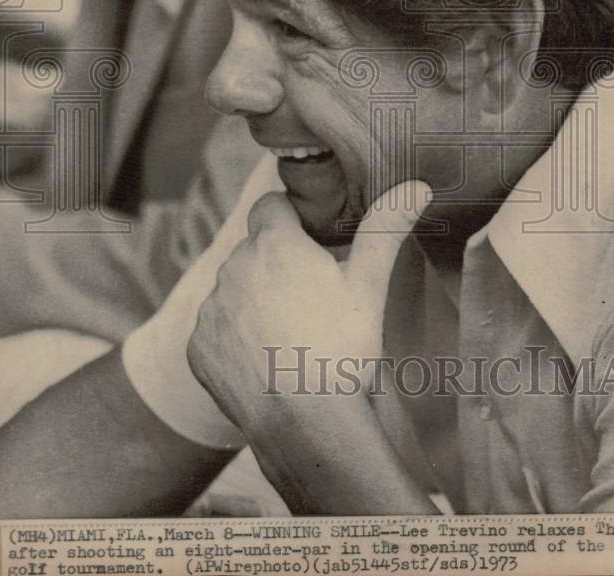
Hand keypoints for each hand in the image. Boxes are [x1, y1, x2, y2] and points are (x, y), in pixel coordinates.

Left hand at [187, 179, 432, 512]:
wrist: (306, 427)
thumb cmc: (342, 350)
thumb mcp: (369, 285)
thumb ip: (386, 228)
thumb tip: (415, 187)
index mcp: (274, 244)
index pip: (272, 205)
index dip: (292, 220)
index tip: (312, 243)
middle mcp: (234, 267)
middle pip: (254, 249)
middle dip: (277, 263)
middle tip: (312, 296)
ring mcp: (212, 309)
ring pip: (234, 288)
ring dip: (254, 298)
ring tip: (291, 332)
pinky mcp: (198, 348)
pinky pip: (216, 329)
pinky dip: (235, 337)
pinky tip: (266, 360)